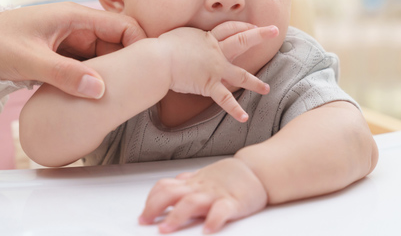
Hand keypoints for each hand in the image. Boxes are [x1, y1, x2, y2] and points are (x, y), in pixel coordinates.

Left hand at [0, 2, 145, 98]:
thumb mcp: (30, 60)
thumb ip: (64, 74)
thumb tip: (99, 90)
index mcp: (74, 17)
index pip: (121, 25)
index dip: (139, 43)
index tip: (148, 68)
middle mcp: (77, 26)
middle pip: (117, 43)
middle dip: (127, 63)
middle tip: (138, 88)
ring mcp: (70, 42)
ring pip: (104, 57)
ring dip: (111, 73)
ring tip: (123, 95)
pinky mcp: (63, 56)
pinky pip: (88, 67)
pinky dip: (96, 79)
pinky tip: (100, 96)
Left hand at [139, 158, 267, 233]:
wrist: (257, 171)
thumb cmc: (229, 177)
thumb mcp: (204, 177)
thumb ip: (186, 182)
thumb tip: (168, 186)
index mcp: (192, 183)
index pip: (165, 187)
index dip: (151, 200)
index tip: (142, 215)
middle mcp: (200, 188)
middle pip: (171, 193)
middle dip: (155, 207)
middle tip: (145, 222)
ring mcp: (216, 195)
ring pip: (191, 202)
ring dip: (176, 216)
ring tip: (166, 230)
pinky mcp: (233, 203)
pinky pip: (221, 210)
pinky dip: (213, 220)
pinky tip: (207, 231)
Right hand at [158, 22, 278, 121]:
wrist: (159, 59)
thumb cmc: (162, 47)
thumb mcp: (178, 36)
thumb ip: (187, 39)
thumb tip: (183, 41)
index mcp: (207, 37)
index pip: (228, 29)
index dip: (241, 26)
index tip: (252, 26)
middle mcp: (215, 51)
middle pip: (242, 40)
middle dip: (260, 35)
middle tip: (275, 31)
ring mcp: (215, 68)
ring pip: (241, 75)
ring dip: (255, 83)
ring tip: (267, 88)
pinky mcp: (209, 84)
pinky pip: (225, 99)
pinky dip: (235, 109)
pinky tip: (244, 117)